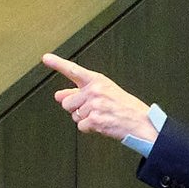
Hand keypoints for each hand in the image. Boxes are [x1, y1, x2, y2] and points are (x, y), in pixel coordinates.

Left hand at [41, 53, 159, 141]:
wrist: (142, 123)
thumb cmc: (126, 107)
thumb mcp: (105, 93)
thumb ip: (80, 92)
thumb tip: (58, 95)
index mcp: (98, 80)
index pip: (74, 70)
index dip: (58, 63)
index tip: (46, 58)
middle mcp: (95, 91)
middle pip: (67, 102)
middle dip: (76, 108)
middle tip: (94, 109)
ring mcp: (94, 105)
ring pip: (74, 115)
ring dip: (84, 119)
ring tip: (101, 116)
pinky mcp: (95, 120)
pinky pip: (81, 126)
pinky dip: (90, 128)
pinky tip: (102, 124)